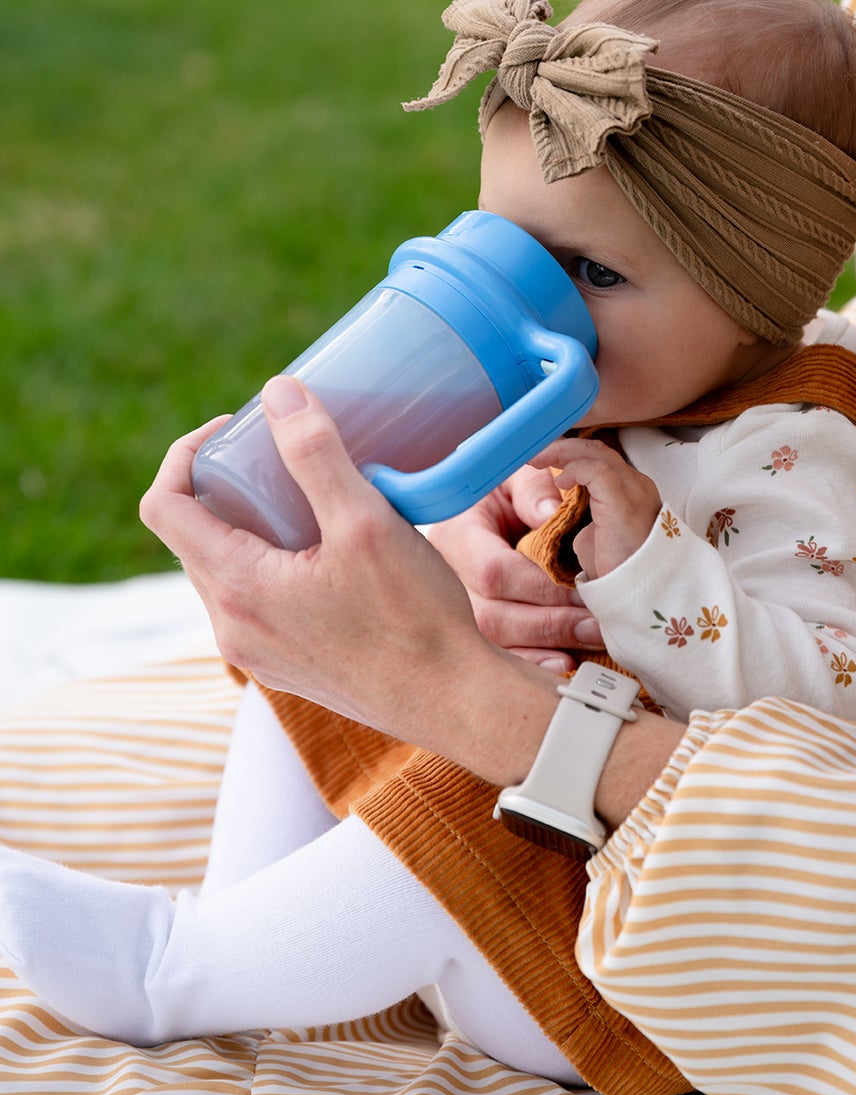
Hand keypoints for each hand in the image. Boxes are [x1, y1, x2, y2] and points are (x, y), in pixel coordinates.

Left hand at [140, 377, 558, 781]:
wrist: (454, 701)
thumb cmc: (412, 616)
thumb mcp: (364, 521)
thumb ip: (316, 454)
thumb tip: (276, 393)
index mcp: (236, 589)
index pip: (164, 507)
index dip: (185, 454)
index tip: (235, 428)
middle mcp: (232, 628)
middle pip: (192, 537)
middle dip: (223, 485)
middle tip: (278, 452)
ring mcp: (257, 654)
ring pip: (225, 570)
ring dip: (248, 525)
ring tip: (305, 496)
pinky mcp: (286, 666)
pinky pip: (255, 602)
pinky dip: (271, 562)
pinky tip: (326, 550)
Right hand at [426, 466, 606, 672]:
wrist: (490, 509)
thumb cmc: (508, 490)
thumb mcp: (518, 475)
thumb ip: (534, 488)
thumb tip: (550, 513)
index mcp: (457, 533)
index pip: (494, 571)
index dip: (539, 587)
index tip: (582, 588)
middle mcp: (447, 576)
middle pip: (492, 616)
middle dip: (548, 624)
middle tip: (595, 625)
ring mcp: (455, 606)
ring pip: (495, 642)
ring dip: (546, 647)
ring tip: (589, 640)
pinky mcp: (473, 626)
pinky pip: (499, 654)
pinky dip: (532, 661)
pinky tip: (563, 663)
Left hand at [530, 437, 660, 579]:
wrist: (637, 595)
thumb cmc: (617, 573)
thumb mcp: (592, 540)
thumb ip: (582, 522)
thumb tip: (564, 515)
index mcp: (630, 491)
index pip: (600, 458)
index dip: (570, 453)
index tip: (541, 457)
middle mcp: (636, 485)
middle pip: (597, 450)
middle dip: (562, 447)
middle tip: (533, 453)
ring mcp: (633, 492)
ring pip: (597, 453)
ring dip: (563, 453)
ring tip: (537, 459)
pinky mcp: (623, 504)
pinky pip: (598, 472)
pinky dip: (575, 469)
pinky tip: (559, 481)